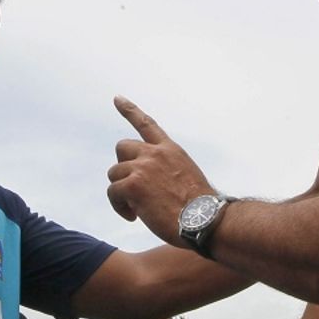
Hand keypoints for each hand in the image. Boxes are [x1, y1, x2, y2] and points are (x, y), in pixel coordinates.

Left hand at [107, 96, 213, 243]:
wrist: (205, 220)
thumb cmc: (199, 209)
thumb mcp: (186, 178)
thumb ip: (166, 172)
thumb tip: (148, 183)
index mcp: (171, 150)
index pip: (147, 124)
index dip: (130, 110)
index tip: (117, 98)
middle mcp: (155, 153)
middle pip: (122, 148)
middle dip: (123, 166)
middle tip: (133, 188)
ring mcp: (143, 167)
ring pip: (114, 173)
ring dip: (121, 191)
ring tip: (137, 209)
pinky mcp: (132, 185)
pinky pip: (113, 192)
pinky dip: (119, 206)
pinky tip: (133, 216)